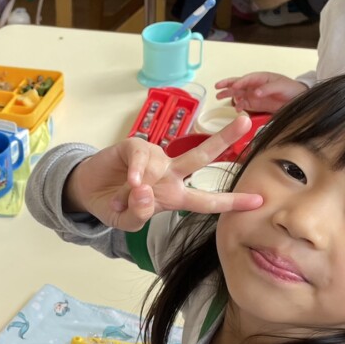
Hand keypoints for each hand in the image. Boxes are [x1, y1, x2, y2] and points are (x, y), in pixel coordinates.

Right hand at [64, 117, 263, 230]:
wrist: (86, 191)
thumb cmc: (113, 205)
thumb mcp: (126, 221)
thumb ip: (138, 214)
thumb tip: (145, 193)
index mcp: (174, 195)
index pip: (207, 201)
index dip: (231, 202)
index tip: (258, 201)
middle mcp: (169, 173)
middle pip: (201, 155)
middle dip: (224, 138)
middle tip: (247, 122)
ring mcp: (153, 159)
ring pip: (161, 161)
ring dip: (145, 183)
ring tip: (126, 198)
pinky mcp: (133, 147)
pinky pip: (141, 158)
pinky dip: (137, 173)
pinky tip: (129, 184)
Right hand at [214, 72, 305, 113]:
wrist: (299, 100)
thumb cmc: (292, 89)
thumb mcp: (282, 86)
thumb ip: (268, 89)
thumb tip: (256, 92)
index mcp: (262, 78)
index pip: (248, 78)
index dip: (240, 81)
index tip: (234, 86)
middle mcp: (256, 85)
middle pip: (239, 83)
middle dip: (228, 84)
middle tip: (217, 87)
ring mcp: (255, 95)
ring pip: (239, 93)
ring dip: (230, 95)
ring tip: (218, 97)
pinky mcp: (256, 104)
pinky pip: (244, 104)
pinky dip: (239, 106)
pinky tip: (236, 109)